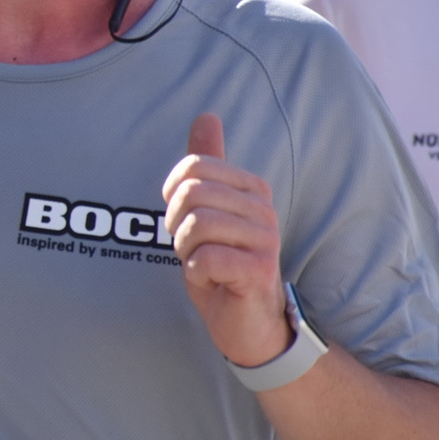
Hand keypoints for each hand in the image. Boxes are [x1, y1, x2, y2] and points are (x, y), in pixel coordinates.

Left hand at [162, 114, 289, 366]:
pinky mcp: (259, 269)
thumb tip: (206, 116)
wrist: (248, 324)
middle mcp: (263, 208)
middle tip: (193, 247)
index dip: (172, 196)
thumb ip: (207, 163)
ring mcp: (265, 238)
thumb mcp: (208, 209)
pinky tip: (213, 281)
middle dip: (177, 225)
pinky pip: (204, 258)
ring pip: (195, 225)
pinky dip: (196, 273)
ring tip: (204, 263)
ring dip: (186, 251)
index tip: (185, 220)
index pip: (191, 167)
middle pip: (191, 194)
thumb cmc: (223, 265)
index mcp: (251, 188)